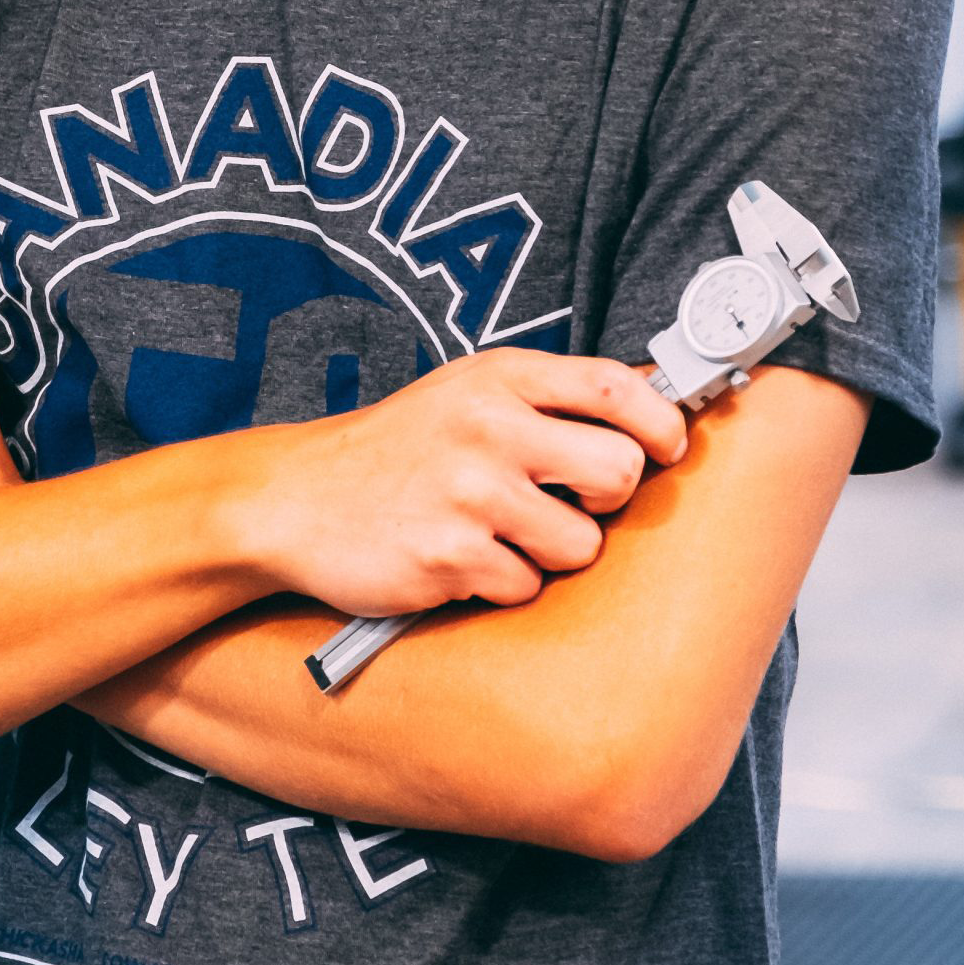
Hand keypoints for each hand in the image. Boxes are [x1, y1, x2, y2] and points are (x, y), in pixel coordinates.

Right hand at [235, 350, 687, 618]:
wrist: (294, 499)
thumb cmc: (395, 450)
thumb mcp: (466, 393)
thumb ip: (545, 398)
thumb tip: (652, 402)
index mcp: (498, 378)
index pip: (615, 386)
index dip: (662, 421)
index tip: (669, 446)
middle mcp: (487, 426)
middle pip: (618, 472)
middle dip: (610, 501)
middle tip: (577, 505)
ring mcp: (468, 492)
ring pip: (581, 544)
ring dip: (553, 553)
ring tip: (503, 536)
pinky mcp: (449, 556)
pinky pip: (525, 587)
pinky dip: (501, 585)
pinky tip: (461, 561)